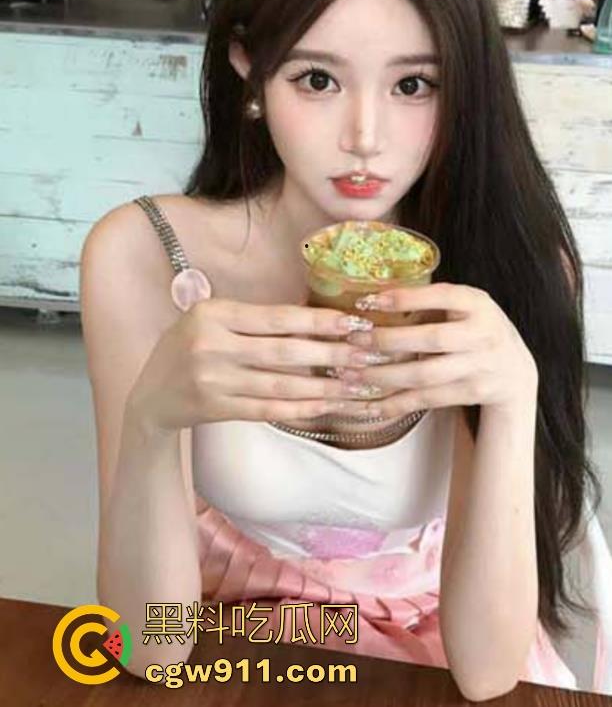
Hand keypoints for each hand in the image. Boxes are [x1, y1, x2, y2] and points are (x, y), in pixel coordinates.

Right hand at [128, 297, 375, 432]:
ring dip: (323, 386)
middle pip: (284, 351)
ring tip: (354, 383)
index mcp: (212, 313)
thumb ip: (249, 318)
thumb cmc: (188, 348)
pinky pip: (267, 409)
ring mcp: (212, 379)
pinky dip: (299, 409)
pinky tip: (325, 405)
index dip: (317, 321)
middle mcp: (210, 344)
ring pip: (280, 384)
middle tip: (366, 354)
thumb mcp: (207, 319)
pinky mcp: (215, 408)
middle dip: (330, 354)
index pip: (276, 317)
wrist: (150, 396)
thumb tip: (313, 318)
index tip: (352, 322)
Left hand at [342, 282, 538, 417]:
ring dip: (384, 375)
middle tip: (354, 340)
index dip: (406, 298)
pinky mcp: (471, 393)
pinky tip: (371, 404)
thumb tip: (372, 299)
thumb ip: (430, 303)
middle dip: (388, 341)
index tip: (370, 301)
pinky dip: (396, 403)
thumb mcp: (464, 308)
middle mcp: (483, 334)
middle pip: (431, 339)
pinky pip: (427, 400)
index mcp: (478, 304)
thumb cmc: (476, 330)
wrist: (515, 372)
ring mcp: (480, 367)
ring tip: (352, 373)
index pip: (442, 296)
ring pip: (425, 375)